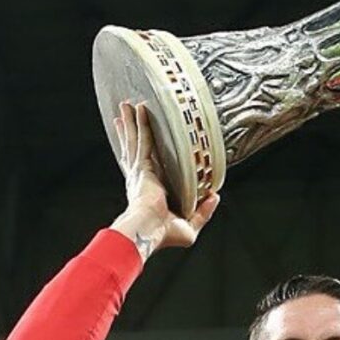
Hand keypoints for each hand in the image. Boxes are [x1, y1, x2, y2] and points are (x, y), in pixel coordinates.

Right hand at [112, 101, 219, 255]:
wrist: (149, 231)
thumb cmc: (163, 234)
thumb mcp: (190, 226)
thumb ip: (203, 212)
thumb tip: (214, 197)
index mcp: (150, 191)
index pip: (144, 168)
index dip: (140, 155)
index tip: (137, 144)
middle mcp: (141, 178)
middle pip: (134, 148)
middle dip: (129, 131)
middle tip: (125, 116)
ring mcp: (140, 171)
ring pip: (136, 140)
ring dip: (132, 122)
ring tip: (127, 105)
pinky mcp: (143, 166)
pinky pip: (144, 140)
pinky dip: (141, 124)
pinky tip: (139, 110)